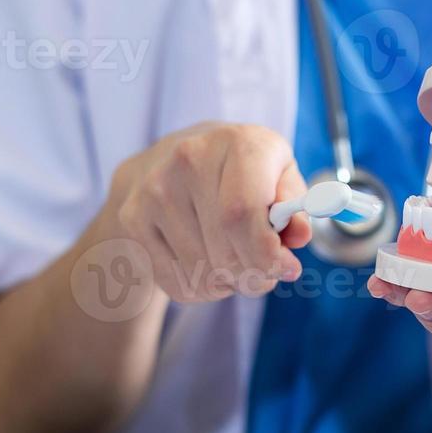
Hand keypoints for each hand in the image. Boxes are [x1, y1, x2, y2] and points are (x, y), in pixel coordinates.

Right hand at [109, 122, 310, 301]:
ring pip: (203, 273)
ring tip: (234, 263)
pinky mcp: (133, 218)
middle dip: (254, 275)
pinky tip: (207, 264)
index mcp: (238, 143)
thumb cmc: (238, 172)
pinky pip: (177, 282)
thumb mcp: (278, 174)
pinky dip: (202, 289)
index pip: (243, 214)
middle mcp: (190, 159)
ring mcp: (155, 189)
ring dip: (229, 284)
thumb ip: (295, 204)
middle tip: (264, 273)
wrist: (167, 159)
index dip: (267, 254)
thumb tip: (298, 235)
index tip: (285, 268)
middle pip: (226, 250)